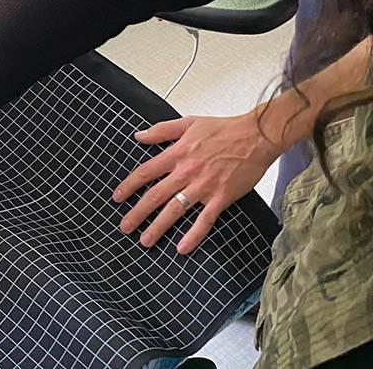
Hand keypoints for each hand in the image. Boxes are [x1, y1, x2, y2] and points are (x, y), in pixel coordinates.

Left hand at [111, 110, 280, 254]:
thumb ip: (161, 130)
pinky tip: (181, 248)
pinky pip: (204, 221)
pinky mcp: (221, 197)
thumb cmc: (223, 129)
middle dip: (137, 213)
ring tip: (145, 240)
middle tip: (124, 227)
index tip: (117, 197)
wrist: (255, 137)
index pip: (146, 172)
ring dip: (158, 227)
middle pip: (155, 195)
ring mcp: (203, 186)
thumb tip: (138, 135)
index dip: (129, 185)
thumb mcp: (188, 123)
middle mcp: (186, 172)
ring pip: (175, 210)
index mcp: (177, 153)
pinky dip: (193, 235)